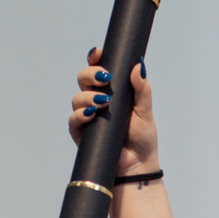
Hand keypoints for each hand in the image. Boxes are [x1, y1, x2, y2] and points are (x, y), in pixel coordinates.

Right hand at [69, 50, 157, 175]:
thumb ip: (142, 89)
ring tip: (104, 102)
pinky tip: (91, 114)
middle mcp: (95, 100)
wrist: (137, 164)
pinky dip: (80, 115)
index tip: (98, 53)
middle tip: (106, 78)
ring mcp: (86, 116)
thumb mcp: (145, 110)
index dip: (95, 58)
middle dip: (91, 74)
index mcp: (110, 91)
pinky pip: (74, 120)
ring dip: (88, 96)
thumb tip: (139, 65)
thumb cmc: (141, 137)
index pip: (98, 69)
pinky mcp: (81, 133)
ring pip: (77, 98)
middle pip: (83, 79)